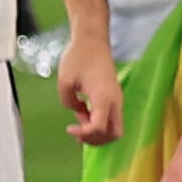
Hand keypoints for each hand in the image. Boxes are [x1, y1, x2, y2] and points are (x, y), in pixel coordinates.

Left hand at [57, 31, 117, 145]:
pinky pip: (111, 118)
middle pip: (114, 133)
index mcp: (103, 98)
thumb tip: (77, 110)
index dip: (84, 133)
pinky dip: (100, 124)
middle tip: (78, 134)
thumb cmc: (78, 58)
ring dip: (98, 133)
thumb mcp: (65, 81)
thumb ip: (68, 102)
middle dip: (96, 139)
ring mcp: (117, 100)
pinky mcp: (114, 97)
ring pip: (114, 128)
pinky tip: (85, 117)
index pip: (99, 127)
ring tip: (80, 126)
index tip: (69, 128)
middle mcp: (114, 102)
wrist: (93, 42)